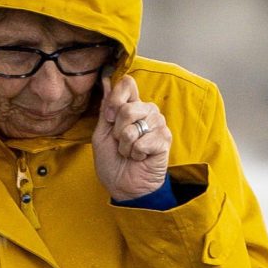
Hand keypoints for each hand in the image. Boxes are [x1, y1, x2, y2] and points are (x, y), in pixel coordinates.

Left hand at [91, 73, 170, 201]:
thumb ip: (106, 109)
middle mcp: (147, 111)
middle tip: (121, 143)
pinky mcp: (165, 139)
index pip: (127, 84)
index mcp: (131, 107)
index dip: (115, 99)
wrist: (124, 186)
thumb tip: (106, 81)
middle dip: (117, 131)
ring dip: (125, 145)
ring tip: (130, 151)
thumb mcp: (101, 134)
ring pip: (134, 126)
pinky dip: (136, 154)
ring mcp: (158, 124)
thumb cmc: (113, 162)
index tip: (110, 117)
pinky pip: (143, 142)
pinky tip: (140, 157)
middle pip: (128, 107)